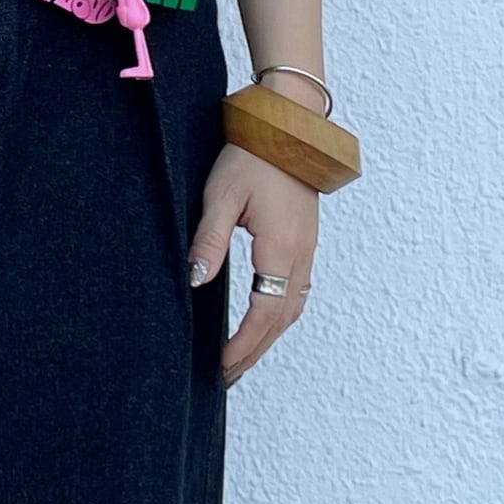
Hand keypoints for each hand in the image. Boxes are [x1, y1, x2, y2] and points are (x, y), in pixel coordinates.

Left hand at [186, 121, 320, 388]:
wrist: (287, 126)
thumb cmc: (253, 155)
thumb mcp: (222, 196)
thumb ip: (209, 241)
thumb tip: (195, 282)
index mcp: (281, 248)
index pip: (264, 313)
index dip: (243, 345)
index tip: (222, 366)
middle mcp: (300, 255)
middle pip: (281, 320)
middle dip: (255, 352)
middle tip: (227, 377)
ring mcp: (307, 249)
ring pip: (292, 308)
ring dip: (268, 338)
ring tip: (242, 359)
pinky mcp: (305, 241)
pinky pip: (296, 291)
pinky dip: (278, 316)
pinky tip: (262, 324)